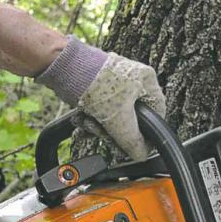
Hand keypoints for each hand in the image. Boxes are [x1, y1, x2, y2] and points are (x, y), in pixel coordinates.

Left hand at [36, 37, 166, 160]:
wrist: (63, 67)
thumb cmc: (94, 83)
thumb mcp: (118, 120)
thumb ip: (132, 141)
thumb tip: (141, 154)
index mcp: (147, 81)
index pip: (157, 114)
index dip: (147, 133)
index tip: (135, 145)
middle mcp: (134, 80)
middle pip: (132, 118)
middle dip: (113, 130)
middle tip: (103, 134)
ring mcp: (115, 82)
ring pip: (113, 116)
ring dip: (99, 126)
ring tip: (87, 124)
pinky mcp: (98, 85)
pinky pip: (100, 109)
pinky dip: (91, 117)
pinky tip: (81, 120)